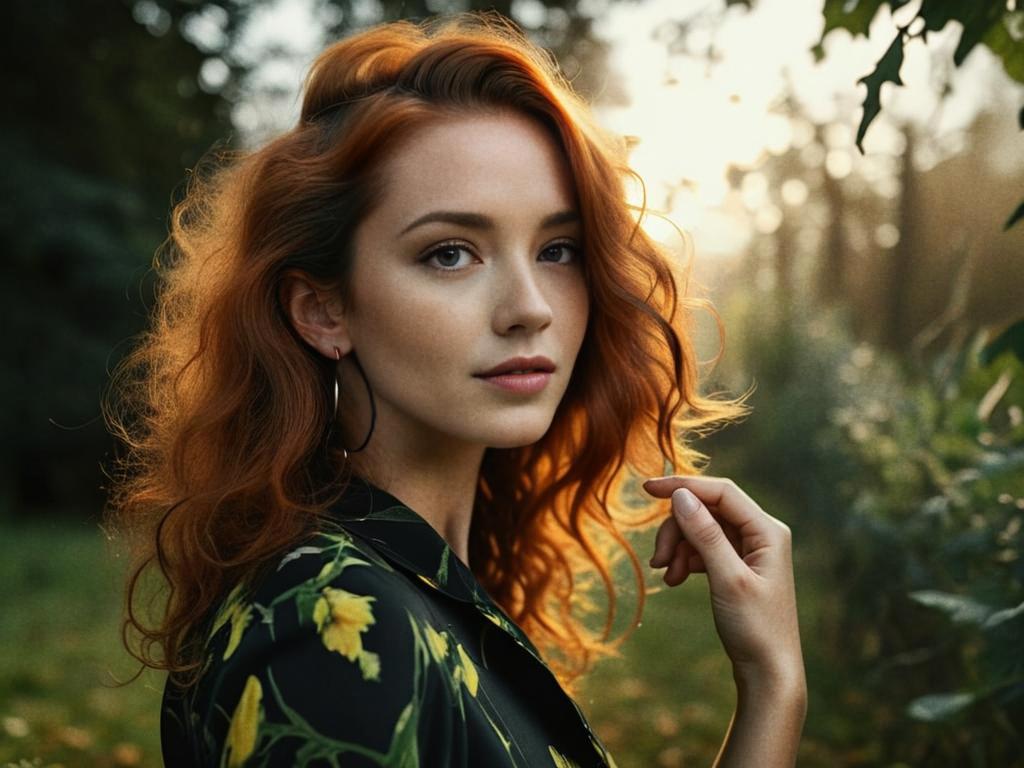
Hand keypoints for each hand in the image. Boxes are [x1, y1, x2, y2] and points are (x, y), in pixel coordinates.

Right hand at [643, 475, 804, 688]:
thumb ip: (705, 534)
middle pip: (707, 510)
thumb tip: (680, 496)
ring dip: (678, 547)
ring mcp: (750, 550)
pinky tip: (674, 579)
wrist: (769, 673)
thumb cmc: (755, 628)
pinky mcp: (738, 566)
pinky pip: (704, 548)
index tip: (646, 489)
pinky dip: (686, 559)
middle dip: (677, 529)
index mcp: (768, 530)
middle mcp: (762, 534)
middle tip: (657, 559)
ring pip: (702, 529)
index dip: (683, 486)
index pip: (721, 492)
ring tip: (665, 575)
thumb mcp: (726, 578)